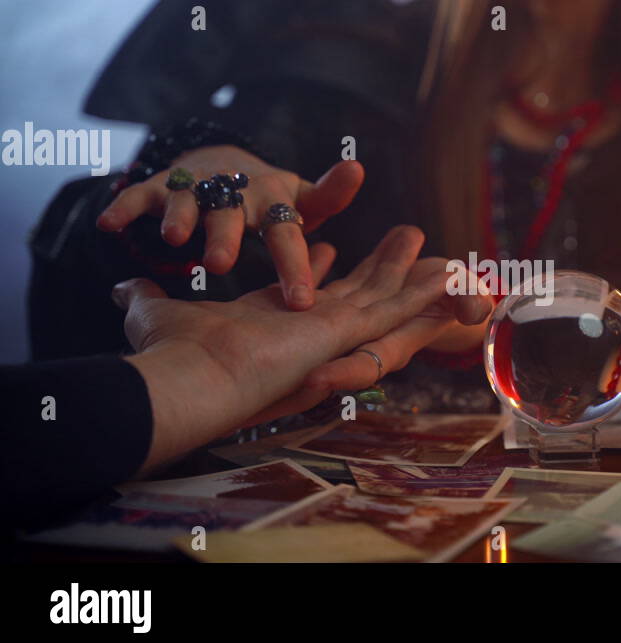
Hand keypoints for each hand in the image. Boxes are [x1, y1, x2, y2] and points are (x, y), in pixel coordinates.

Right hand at [97, 145, 363, 310]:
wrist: (224, 162)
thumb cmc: (273, 199)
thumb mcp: (304, 199)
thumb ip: (330, 198)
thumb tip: (358, 169)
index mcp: (274, 203)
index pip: (287, 236)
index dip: (294, 268)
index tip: (302, 303)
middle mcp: (237, 192)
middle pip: (232, 216)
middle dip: (226, 237)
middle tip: (222, 265)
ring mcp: (197, 187)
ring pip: (189, 201)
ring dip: (181, 217)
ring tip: (175, 238)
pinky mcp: (162, 185)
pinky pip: (141, 195)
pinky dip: (125, 208)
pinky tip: (110, 226)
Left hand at [118, 226, 489, 471]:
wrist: (189, 385)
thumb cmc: (173, 357)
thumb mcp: (159, 313)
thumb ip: (148, 299)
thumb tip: (124, 288)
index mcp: (277, 325)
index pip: (310, 292)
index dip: (322, 269)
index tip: (331, 246)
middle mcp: (312, 332)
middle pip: (359, 292)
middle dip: (382, 265)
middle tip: (409, 236)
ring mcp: (336, 333)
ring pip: (384, 297)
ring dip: (408, 270)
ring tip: (433, 244)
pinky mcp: (349, 331)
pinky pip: (395, 308)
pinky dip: (424, 292)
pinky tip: (453, 277)